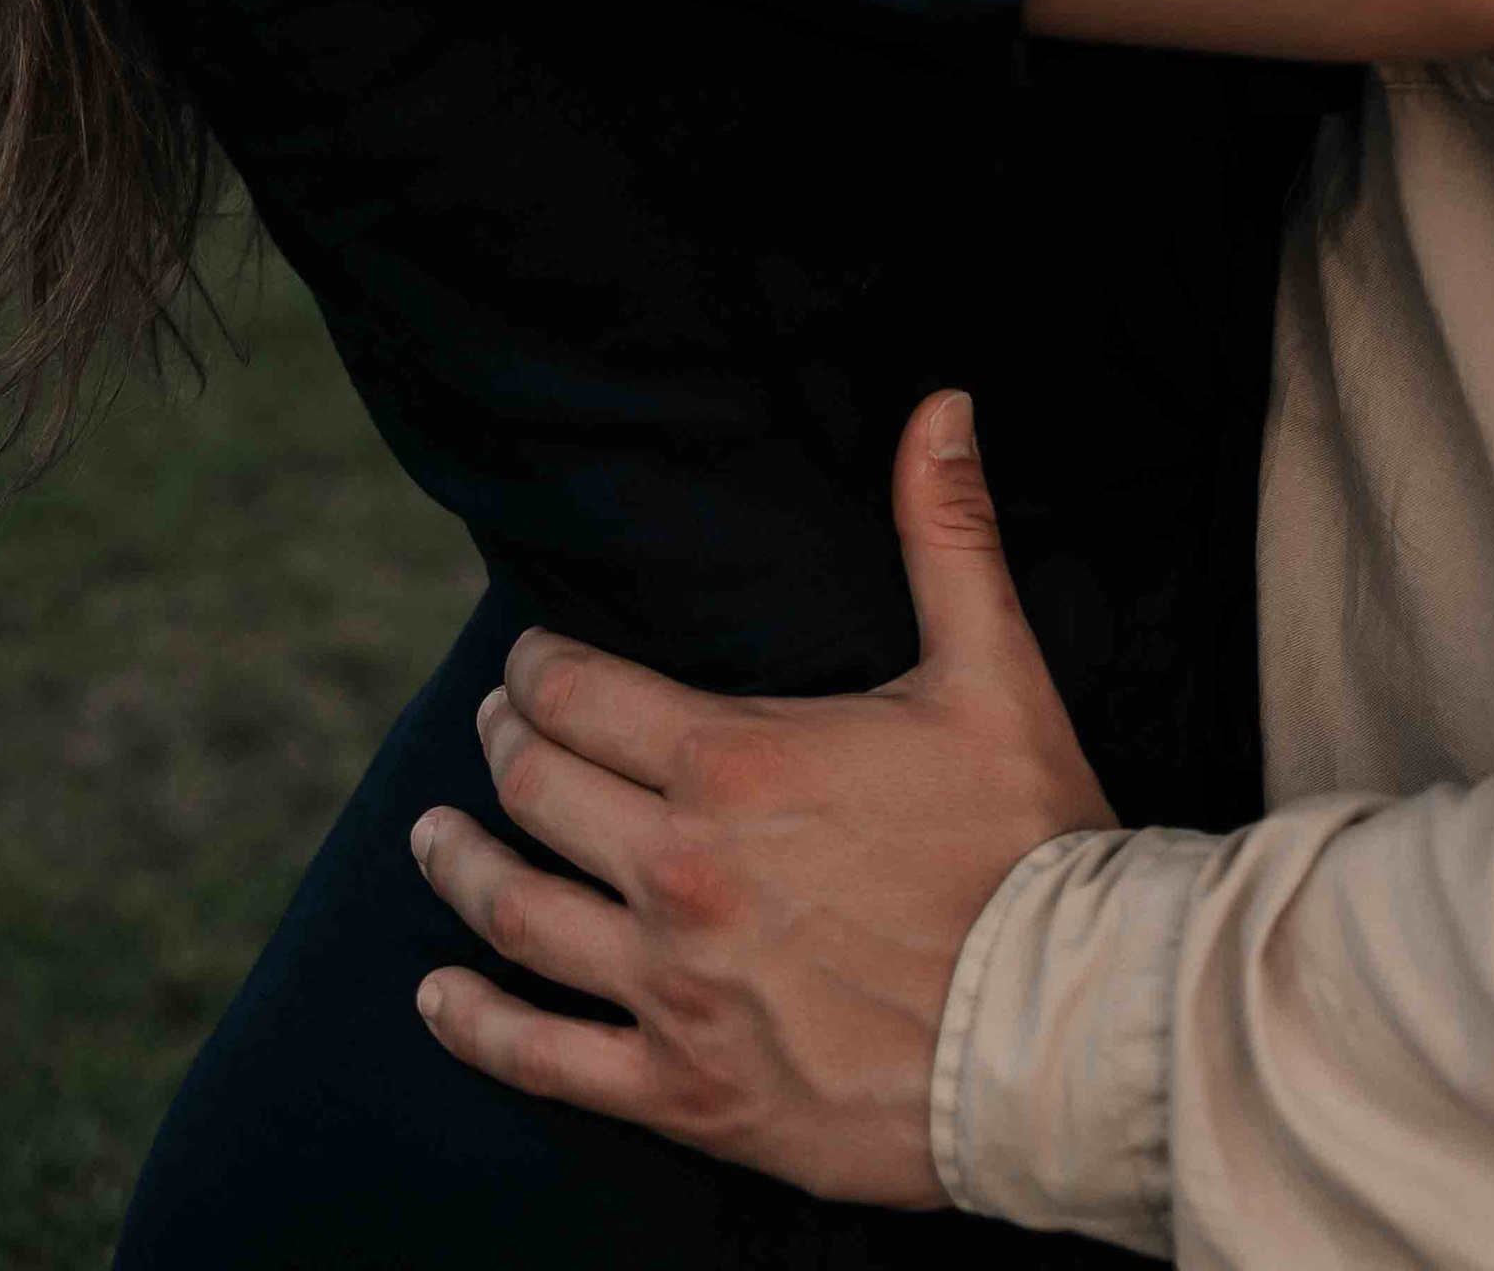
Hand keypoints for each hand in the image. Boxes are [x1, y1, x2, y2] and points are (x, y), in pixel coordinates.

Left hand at [407, 391, 1112, 1203]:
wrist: (1061, 1031)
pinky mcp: (686, 1090)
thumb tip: (941, 404)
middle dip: (502, 746)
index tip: (526, 662)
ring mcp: (673, 987)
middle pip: (537, 790)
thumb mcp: (991, 670)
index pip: (579, 694)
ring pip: (517, 915)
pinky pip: (542, 1058)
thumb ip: (947, 531)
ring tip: (431, 838)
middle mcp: (680, 870)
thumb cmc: (1028, 842)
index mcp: (735, 759)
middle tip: (489, 729)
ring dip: (461, 867)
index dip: (536, 669)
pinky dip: (473, 1024)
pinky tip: (437, 998)